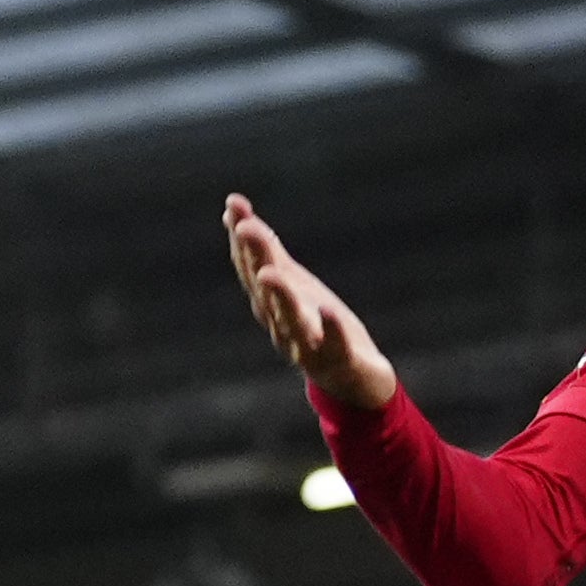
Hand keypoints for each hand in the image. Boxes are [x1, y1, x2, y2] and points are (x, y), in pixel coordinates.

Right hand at [227, 193, 397, 417]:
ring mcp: (307, 345)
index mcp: (270, 304)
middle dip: (255, 259)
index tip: (234, 206)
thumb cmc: (315, 325)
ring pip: (290, 319)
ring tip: (271, 273)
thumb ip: (266, 250)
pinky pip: (332, 345)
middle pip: (265, 290)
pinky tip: (327, 310)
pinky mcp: (337, 360)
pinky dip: (329, 329)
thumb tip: (234, 211)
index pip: (251, 268)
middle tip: (246, 228)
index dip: (241, 238)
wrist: (351, 379)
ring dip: (279, 296)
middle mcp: (281, 325)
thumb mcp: (292, 283)